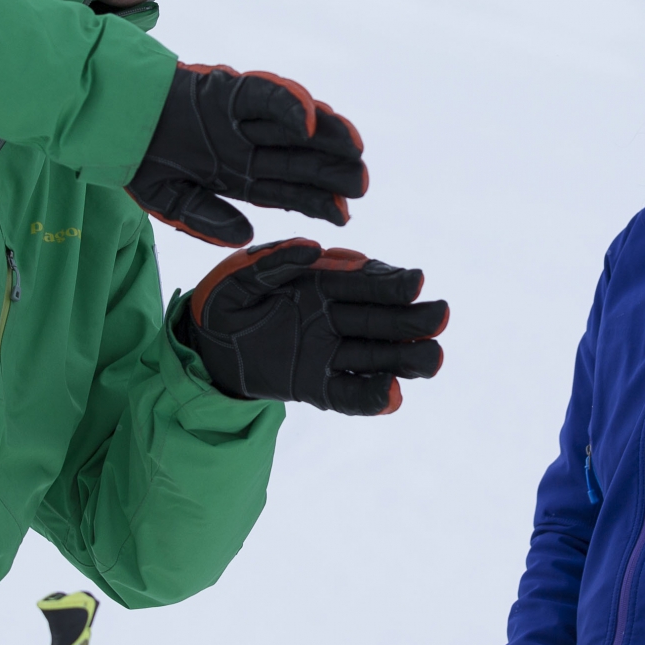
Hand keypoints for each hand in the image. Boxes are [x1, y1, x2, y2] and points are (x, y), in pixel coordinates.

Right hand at [128, 63, 368, 246]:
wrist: (107, 120)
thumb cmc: (136, 159)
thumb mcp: (168, 200)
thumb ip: (206, 218)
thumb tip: (245, 236)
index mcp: (237, 174)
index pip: (287, 191)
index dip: (316, 203)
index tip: (344, 217)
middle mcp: (247, 145)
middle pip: (299, 159)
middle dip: (331, 172)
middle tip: (361, 184)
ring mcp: (242, 118)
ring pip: (294, 127)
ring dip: (325, 135)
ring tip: (355, 149)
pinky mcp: (231, 90)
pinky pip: (266, 96)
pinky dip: (288, 105)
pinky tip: (311, 120)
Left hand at [176, 239, 445, 415]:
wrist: (204, 346)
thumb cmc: (226, 300)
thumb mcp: (241, 276)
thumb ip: (275, 262)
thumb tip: (314, 248)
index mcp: (324, 284)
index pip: (364, 283)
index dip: (390, 282)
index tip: (416, 281)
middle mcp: (336, 318)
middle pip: (382, 320)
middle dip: (412, 319)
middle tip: (439, 317)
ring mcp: (330, 353)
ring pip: (377, 357)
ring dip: (406, 358)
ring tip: (433, 359)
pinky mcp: (317, 386)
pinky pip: (349, 394)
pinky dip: (371, 397)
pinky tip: (393, 396)